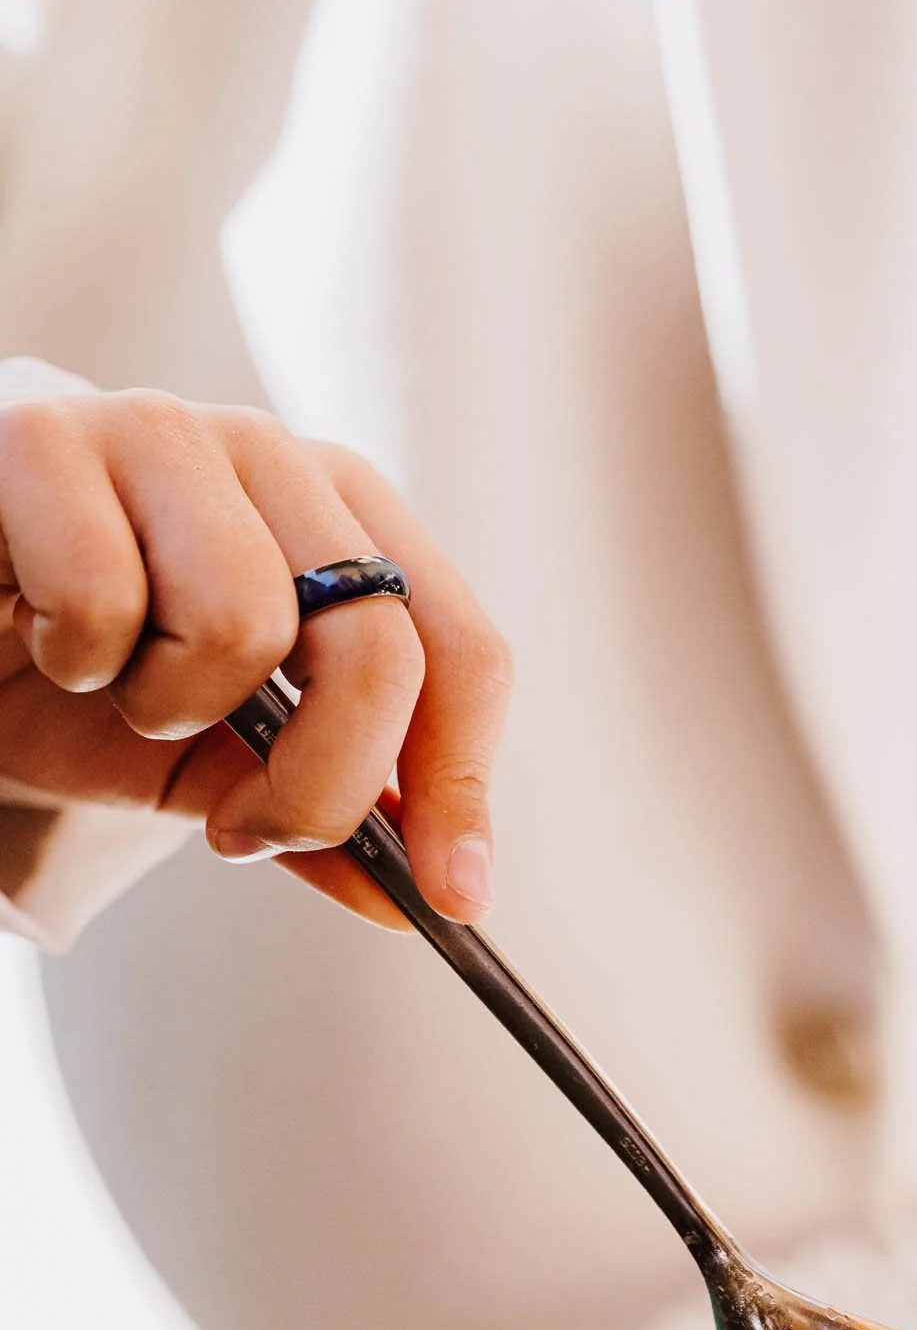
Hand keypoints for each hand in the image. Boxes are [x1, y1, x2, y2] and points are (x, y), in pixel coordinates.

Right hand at [0, 389, 511, 927]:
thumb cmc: (86, 682)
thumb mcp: (221, 761)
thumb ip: (331, 812)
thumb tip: (437, 898)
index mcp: (344, 514)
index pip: (461, 648)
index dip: (460, 781)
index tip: (451, 897)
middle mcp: (273, 452)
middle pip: (378, 646)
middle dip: (319, 783)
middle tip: (240, 831)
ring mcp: (165, 430)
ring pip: (242, 622)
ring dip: (167, 704)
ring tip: (113, 683)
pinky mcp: (47, 436)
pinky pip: (101, 598)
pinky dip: (70, 655)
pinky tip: (37, 632)